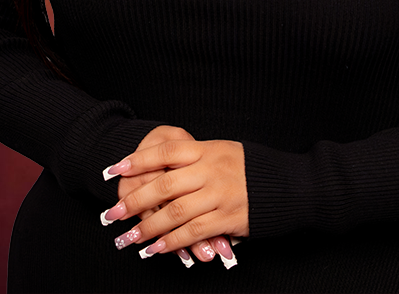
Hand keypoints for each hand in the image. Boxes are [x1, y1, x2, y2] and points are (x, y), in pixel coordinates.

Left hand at [105, 132, 248, 257]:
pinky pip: (193, 232)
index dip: (139, 159)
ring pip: (175, 213)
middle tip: (113, 213)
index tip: (115, 169)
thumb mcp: (222, 151)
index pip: (167, 150)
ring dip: (148, 227)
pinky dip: (172, 242)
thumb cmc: (249, 168)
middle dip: (135, 200)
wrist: (285, 185)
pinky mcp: (228, 218)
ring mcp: (219, 194)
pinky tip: (156, 248)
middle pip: (165, 185)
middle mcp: (211, 170)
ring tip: (130, 237)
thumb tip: (159, 169)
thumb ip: (195, 159)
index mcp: (207, 150)